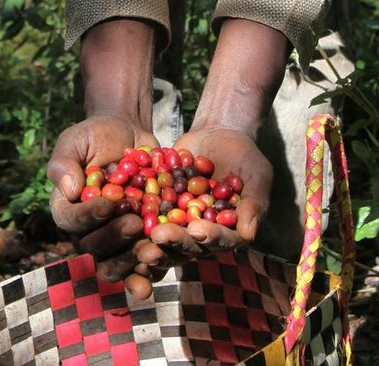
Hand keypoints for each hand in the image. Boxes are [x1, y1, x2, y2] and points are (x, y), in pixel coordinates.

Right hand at [47, 116, 158, 281]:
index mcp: (68, 209)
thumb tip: (68, 189)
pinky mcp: (138, 243)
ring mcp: (114, 241)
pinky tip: (165, 257)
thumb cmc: (98, 137)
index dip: (88, 216)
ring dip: (133, 259)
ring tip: (152, 244)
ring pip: (116, 264)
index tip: (108, 203)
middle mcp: (87, 231)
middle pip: (94, 248)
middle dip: (114, 237)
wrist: (131, 139)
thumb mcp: (77, 139)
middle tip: (135, 222)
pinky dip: (153, 267)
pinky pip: (142, 266)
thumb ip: (65, 161)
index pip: (71, 220)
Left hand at [133, 127, 272, 272]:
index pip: (219, 241)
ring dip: (149, 237)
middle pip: (187, 245)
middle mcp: (201, 234)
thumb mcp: (257, 174)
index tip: (196, 229)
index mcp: (227, 233)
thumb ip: (254, 203)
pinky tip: (121, 208)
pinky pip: (146, 213)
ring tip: (137, 229)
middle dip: (173, 241)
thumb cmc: (245, 155)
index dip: (208, 238)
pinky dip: (134, 212)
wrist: (218, 133)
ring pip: (163, 237)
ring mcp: (178, 224)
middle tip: (159, 236)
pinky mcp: (159, 209)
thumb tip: (248, 234)